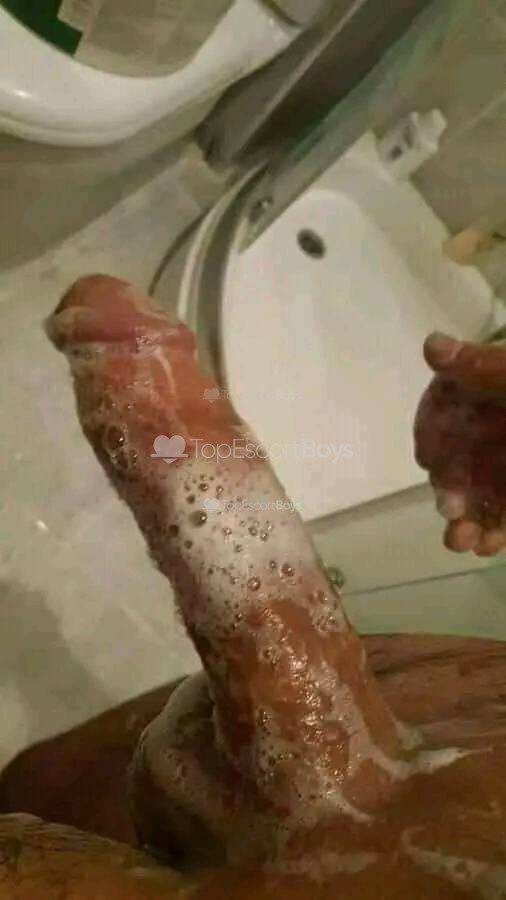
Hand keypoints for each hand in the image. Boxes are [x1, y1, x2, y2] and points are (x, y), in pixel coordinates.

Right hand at [415, 333, 505, 555]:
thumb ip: (484, 365)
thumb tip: (432, 344)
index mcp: (487, 385)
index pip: (445, 404)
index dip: (433, 433)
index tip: (430, 459)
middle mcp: (490, 420)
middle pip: (457, 452)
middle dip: (449, 485)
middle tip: (450, 511)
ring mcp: (502, 457)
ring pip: (476, 488)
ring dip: (466, 516)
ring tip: (463, 541)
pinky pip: (499, 508)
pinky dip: (492, 526)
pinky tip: (488, 544)